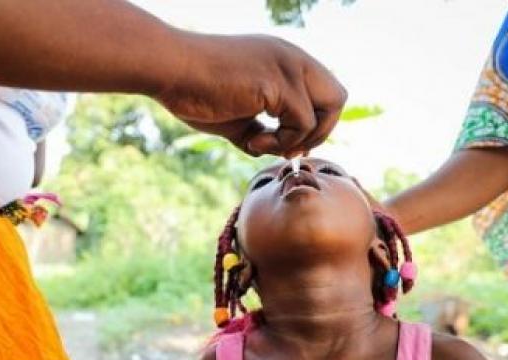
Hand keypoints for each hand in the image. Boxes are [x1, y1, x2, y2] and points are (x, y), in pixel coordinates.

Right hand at [155, 33, 346, 157]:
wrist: (169, 70)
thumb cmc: (195, 90)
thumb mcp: (237, 115)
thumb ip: (260, 130)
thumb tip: (273, 152)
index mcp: (284, 60)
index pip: (323, 93)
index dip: (311, 125)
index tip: (282, 143)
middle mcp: (293, 58)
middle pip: (338, 98)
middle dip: (319, 133)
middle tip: (286, 148)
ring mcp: (288, 67)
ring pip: (327, 112)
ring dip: (296, 140)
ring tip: (259, 143)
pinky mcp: (278, 83)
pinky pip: (302, 124)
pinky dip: (280, 142)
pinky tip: (251, 141)